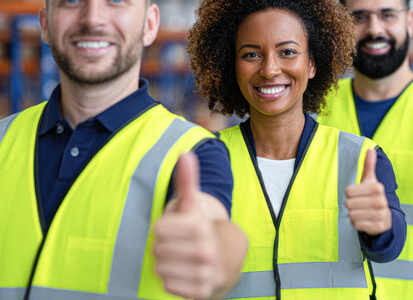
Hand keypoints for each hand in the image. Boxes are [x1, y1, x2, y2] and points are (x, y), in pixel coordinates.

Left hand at [153, 152, 219, 299]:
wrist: (225, 256)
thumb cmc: (200, 227)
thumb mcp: (193, 204)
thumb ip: (186, 181)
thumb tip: (185, 154)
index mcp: (201, 227)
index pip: (157, 230)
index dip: (162, 228)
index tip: (175, 227)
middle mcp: (206, 251)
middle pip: (157, 250)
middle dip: (163, 246)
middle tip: (178, 244)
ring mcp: (205, 273)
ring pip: (160, 269)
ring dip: (166, 263)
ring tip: (180, 257)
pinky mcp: (201, 291)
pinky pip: (168, 285)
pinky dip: (171, 279)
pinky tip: (183, 271)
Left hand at [345, 149, 391, 235]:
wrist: (385, 218)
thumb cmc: (372, 196)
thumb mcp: (370, 181)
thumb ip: (369, 166)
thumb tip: (370, 149)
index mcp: (377, 187)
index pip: (348, 191)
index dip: (350, 194)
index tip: (359, 195)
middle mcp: (380, 201)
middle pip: (349, 204)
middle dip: (351, 205)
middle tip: (360, 205)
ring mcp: (381, 215)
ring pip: (352, 215)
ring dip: (354, 215)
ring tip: (362, 212)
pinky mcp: (378, 227)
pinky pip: (357, 225)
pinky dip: (358, 224)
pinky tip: (365, 221)